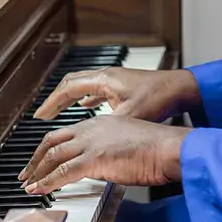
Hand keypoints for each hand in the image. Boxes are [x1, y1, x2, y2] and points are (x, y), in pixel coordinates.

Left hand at [18, 115, 191, 193]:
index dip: (50, 147)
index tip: (42, 159)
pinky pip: (62, 171)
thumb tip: (100, 166)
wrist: (169, 148)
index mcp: (100, 123)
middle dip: (36, 158)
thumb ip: (109, 151)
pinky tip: (39, 189)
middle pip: (53, 140)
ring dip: (37, 171)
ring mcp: (92, 142)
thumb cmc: (157, 149)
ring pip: (53, 155)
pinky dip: (47, 181)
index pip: (66, 133)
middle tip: (26, 172)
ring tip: (28, 184)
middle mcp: (92, 128)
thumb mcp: (128, 144)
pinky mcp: (94, 158)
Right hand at [34, 66, 199, 122]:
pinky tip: (85, 107)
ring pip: (83, 86)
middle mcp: (107, 76)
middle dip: (55, 100)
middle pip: (71, 84)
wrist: (181, 88)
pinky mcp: (123, 85)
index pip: (68, 88)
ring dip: (69, 99)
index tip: (40, 117)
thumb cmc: (159, 98)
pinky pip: (96, 89)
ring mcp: (115, 79)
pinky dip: (86, 98)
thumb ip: (108, 129)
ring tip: (57, 113)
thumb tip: (89, 145)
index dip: (52, 103)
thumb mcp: (131, 116)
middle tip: (43, 116)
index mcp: (104, 79)